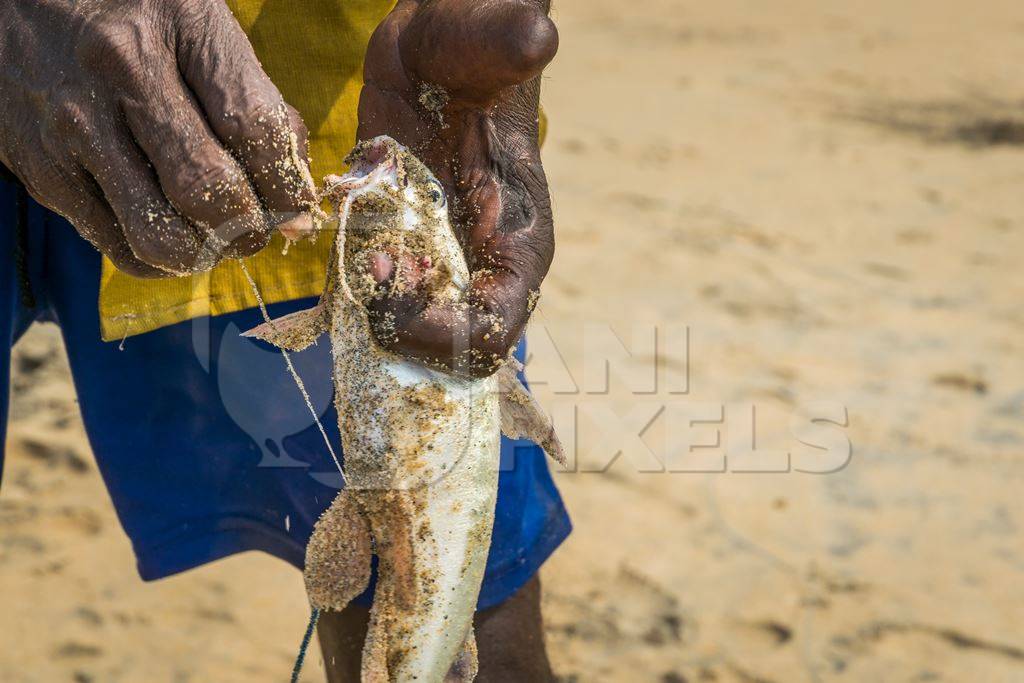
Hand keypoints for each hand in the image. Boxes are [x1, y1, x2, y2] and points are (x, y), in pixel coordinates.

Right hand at [0, 0, 317, 276]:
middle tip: (257, 228)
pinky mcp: (43, 172)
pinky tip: (174, 232)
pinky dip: (162, 258)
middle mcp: (121, 71)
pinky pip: (119, 248)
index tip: (295, 205)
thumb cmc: (135, 19)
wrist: (17, 4)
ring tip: (218, 236)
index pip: (253, 129)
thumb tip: (298, 209)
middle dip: (249, 228)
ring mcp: (74, 126)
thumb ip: (260, 110)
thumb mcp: (205, 32)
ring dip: (207, 253)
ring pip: (162, 236)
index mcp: (178, 25)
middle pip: (208, 191)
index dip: (287, 187)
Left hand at [357, 0, 557, 376]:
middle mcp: (479, 267)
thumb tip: (535, 35)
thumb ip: (511, 47)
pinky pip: (374, 302)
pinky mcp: (398, 250)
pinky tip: (348, 241)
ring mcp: (437, 264)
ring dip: (373, 310)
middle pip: (445, 351)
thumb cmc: (472, 45)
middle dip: (402, 324)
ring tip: (368, 251)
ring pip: (404, 335)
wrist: (437, 47)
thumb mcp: (490, 43)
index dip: (441, 330)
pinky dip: (353, 291)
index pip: (490, 332)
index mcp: (517, 244)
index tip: (401, 275)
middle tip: (381, 266)